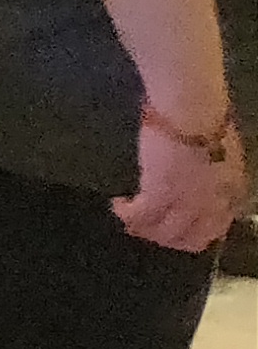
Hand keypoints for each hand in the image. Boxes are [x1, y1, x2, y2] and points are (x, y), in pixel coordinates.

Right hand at [116, 112, 241, 253]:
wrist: (193, 109)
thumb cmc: (206, 117)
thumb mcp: (220, 151)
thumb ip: (213, 171)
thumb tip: (198, 176)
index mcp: (230, 192)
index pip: (214, 230)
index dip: (192, 234)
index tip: (175, 227)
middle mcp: (211, 205)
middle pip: (189, 240)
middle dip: (166, 238)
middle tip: (147, 229)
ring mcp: (187, 202)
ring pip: (163, 233)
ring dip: (143, 229)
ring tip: (128, 217)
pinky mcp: (159, 194)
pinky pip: (140, 217)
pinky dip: (126, 215)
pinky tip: (118, 205)